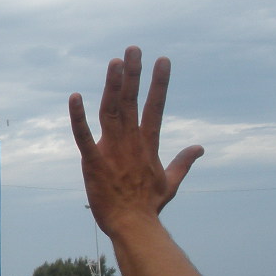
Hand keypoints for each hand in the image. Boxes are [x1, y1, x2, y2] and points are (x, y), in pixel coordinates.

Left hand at [69, 47, 203, 235]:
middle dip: (133, 74)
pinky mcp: (93, 162)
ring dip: (113, 85)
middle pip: (131, 102)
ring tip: (116, 61)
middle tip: (134, 48)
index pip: (155, 107)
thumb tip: (200, 147)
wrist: (134, 227)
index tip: (162, 60)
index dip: (159, 83)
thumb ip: (183, 161)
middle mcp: (131, 142)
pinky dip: (78, 117)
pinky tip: (75, 97)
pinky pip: (84, 135)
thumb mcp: (171, 182)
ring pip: (111, 111)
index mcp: (148, 145)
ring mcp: (113, 150)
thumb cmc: (149, 206)